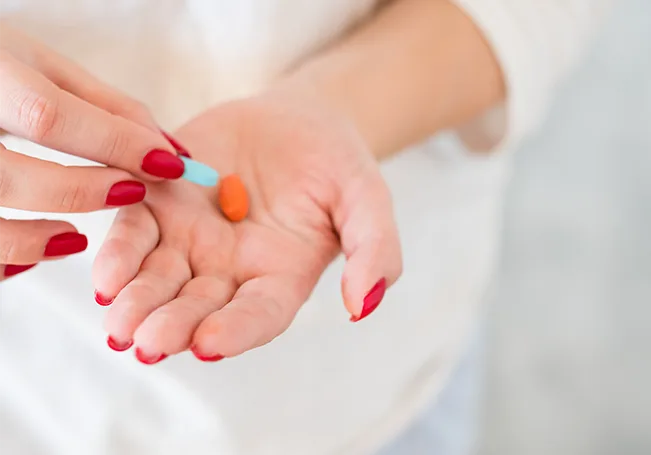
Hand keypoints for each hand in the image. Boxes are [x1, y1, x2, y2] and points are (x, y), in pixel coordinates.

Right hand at [0, 25, 186, 279]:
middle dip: (80, 191)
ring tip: (74, 239)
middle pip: (7, 176)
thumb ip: (107, 107)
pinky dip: (4, 255)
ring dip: (32, 239)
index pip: (48, 117)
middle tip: (131, 193)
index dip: (114, 145)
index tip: (167, 164)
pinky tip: (32, 250)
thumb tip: (169, 152)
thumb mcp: (44, 65)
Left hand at [93, 87, 402, 361]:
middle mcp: (232, 270)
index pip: (260, 313)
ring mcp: (194, 239)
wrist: (301, 118)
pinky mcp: (163, 203)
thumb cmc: (340, 164)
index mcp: (282, 277)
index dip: (236, 329)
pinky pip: (135, 232)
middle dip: (173, 324)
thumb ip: (374, 249)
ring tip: (118, 320)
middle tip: (148, 342)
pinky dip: (120, 253)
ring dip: (137, 300)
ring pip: (159, 277)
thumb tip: (363, 306)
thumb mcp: (369, 200)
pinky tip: (106, 275)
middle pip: (199, 306)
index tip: (208, 343)